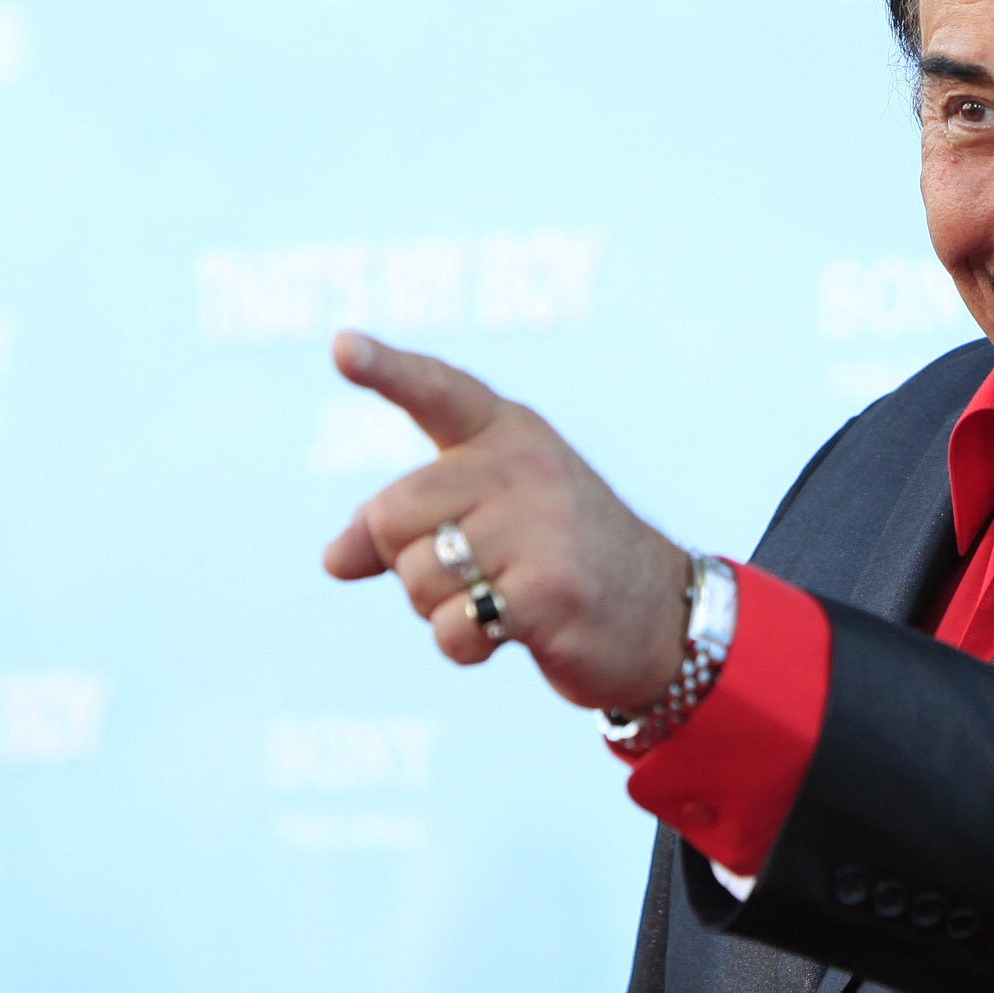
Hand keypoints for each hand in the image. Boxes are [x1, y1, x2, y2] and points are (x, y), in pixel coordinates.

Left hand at [320, 331, 690, 713]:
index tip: (341, 346)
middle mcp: (525, 468)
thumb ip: (408, 523)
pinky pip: (453, 628)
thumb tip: (334, 558)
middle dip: (407, 563)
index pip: (436, 391)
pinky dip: (465, 646)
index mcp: (507, 435)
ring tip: (499, 599)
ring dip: (440, 610)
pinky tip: (508, 634)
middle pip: (392, 517)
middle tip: (469, 573)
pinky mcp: (549, 590)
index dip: (384, 371)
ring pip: (417, 578)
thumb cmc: (557, 559)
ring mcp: (542, 526)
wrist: (660, 614)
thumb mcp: (485, 518)